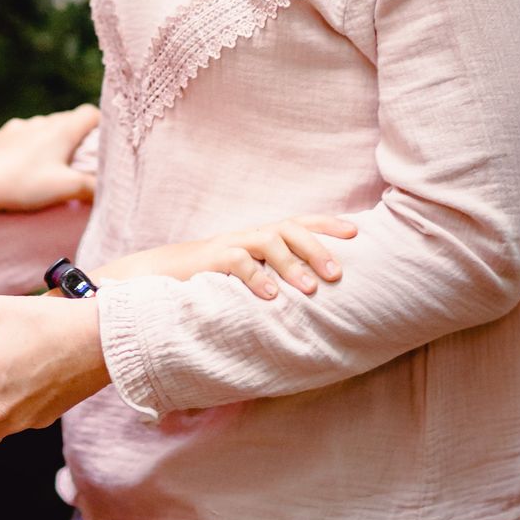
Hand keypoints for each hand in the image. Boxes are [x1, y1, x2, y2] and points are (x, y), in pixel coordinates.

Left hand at [0, 104, 98, 215]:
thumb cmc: (24, 185)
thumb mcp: (65, 189)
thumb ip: (92, 188)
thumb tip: (110, 190)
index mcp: (61, 130)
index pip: (90, 113)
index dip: (101, 124)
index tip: (103, 141)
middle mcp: (40, 122)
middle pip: (67, 120)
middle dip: (76, 137)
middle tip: (80, 160)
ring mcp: (17, 128)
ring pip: (42, 128)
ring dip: (50, 141)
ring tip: (49, 165)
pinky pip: (20, 136)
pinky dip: (27, 146)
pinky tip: (21, 166)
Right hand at [98, 214, 356, 298]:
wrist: (162, 276)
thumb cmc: (216, 280)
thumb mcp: (252, 276)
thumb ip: (278, 279)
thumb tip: (318, 297)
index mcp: (263, 237)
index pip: (300, 223)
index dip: (328, 224)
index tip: (357, 234)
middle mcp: (250, 235)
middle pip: (289, 228)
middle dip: (317, 248)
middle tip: (337, 274)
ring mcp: (230, 244)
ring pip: (267, 241)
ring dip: (292, 263)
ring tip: (311, 289)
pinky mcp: (211, 259)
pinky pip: (237, 262)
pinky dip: (257, 277)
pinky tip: (272, 296)